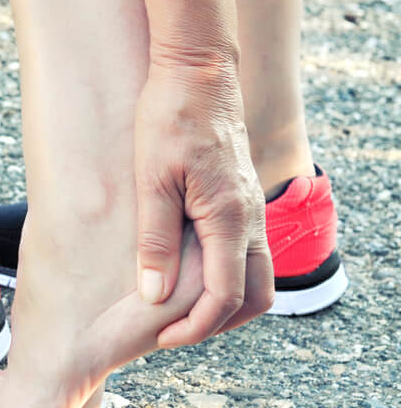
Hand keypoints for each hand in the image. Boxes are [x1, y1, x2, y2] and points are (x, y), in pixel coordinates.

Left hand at [134, 64, 274, 347]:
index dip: (195, 327)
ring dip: (227, 301)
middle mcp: (250, 217)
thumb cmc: (168, 118)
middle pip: (255, 295)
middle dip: (218, 323)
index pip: (225, 296)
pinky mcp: (243, 196)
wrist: (197, 70)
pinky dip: (228, 274)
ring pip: (257, 274)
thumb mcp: (151, 181)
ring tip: (180, 308)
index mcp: (229, 218)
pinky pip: (248, 250)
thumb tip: (156, 296)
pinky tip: (190, 270)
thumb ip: (155, 241)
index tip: (161, 338)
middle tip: (173, 331)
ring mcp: (252, 206)